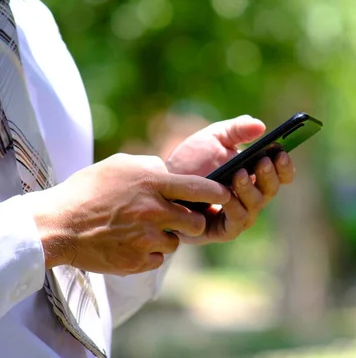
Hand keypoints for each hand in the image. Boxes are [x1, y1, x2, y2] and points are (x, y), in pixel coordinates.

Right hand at [29, 153, 230, 274]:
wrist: (57, 225)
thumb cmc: (88, 190)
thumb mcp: (121, 165)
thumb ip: (152, 167)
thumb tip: (172, 172)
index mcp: (153, 184)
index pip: (201, 188)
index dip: (219, 193)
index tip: (226, 194)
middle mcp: (154, 212)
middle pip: (196, 222)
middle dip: (194, 221)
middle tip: (184, 218)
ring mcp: (146, 239)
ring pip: (177, 242)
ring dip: (168, 237)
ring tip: (145, 229)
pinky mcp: (136, 261)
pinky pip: (158, 259)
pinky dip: (151, 253)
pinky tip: (133, 243)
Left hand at [165, 115, 294, 244]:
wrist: (163, 183)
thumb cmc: (192, 161)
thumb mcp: (214, 138)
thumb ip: (236, 130)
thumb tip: (260, 126)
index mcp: (256, 175)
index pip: (281, 175)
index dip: (284, 166)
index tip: (281, 152)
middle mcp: (252, 197)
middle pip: (272, 189)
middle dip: (269, 175)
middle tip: (262, 161)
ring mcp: (239, 215)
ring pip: (256, 205)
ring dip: (250, 189)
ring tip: (239, 173)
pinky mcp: (222, 230)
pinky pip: (236, 221)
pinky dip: (234, 207)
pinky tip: (226, 194)